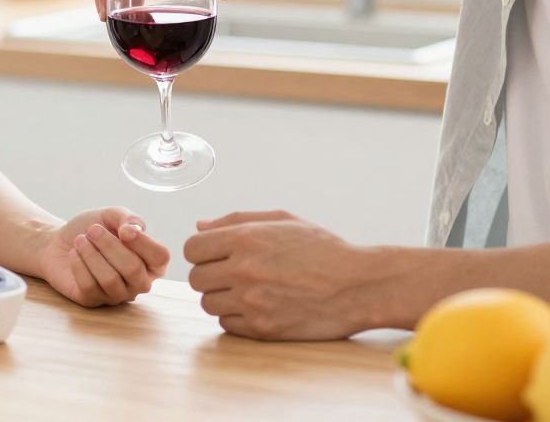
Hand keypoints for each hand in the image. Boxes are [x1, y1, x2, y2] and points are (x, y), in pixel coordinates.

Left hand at [37, 207, 171, 306]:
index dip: (143, 243)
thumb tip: (133, 231)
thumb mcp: (112, 216)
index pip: (160, 257)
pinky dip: (79, 264)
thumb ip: (129, 218)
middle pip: (132, 269)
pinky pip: (89, 286)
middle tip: (92, 230)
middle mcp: (138, 282)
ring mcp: (117, 295)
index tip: (122, 229)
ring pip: (110, 279)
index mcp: (151, 262)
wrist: (60, 241)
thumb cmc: (93, 229)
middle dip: (109, 245)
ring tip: (80, 240)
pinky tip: (74, 253)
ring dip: (91, 254)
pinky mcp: (93, 301)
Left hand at [185, 210, 417, 339]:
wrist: (358, 286)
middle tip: (234, 273)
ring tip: (249, 290)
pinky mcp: (262, 329)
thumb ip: (236, 220)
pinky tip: (259, 306)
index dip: (202, 251)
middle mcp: (244, 270)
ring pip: (207, 303)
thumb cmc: (321, 249)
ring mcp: (252, 302)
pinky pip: (226, 324)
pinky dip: (237, 317)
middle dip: (210, 274)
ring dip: (222, 297)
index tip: (217, 254)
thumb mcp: (282, 220)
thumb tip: (200, 226)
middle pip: (196, 278)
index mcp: (246, 238)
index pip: (192, 248)